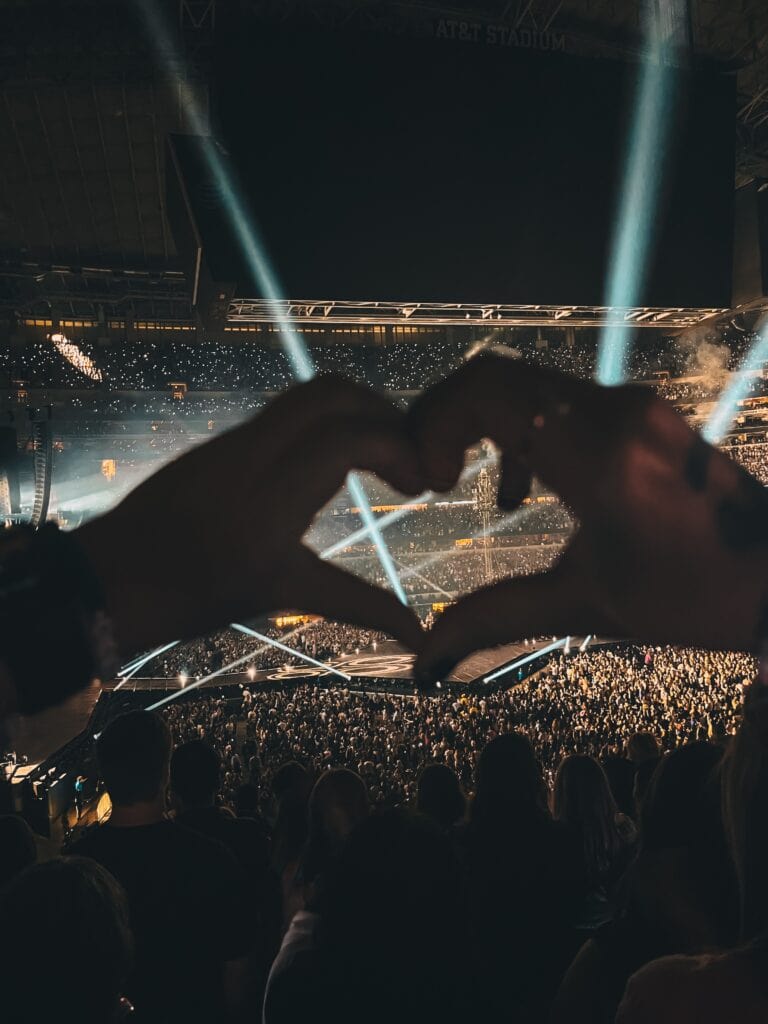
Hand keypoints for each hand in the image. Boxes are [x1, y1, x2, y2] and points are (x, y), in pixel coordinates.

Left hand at [76, 378, 426, 657]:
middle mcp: (251, 455)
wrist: (109, 581)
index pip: (348, 436)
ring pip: (307, 393)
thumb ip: (359, 606)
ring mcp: (231, 441)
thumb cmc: (192, 598)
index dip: (400, 446)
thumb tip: (418, 639)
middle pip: (332, 393)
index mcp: (269, 501)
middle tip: (408, 457)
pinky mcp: (221, 442)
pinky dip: (325, 420)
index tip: (421, 482)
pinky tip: (334, 461)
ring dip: (354, 410)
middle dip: (384, 412)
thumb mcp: (280, 596)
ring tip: (379, 455)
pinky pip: (283, 411)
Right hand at [407, 354, 767, 683]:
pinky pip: (559, 399)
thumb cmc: (696, 597)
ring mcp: (632, 405)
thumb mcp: (587, 605)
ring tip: (458, 479)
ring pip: (526, 384)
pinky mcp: (641, 412)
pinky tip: (520, 487)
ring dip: (480, 424)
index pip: (487, 391)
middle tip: (427, 473)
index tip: (431, 481)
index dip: (435, 423)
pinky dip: (519, 429)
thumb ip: (495, 618)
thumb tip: (424, 657)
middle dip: (445, 420)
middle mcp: (614, 411)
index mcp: (598, 455)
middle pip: (498, 377)